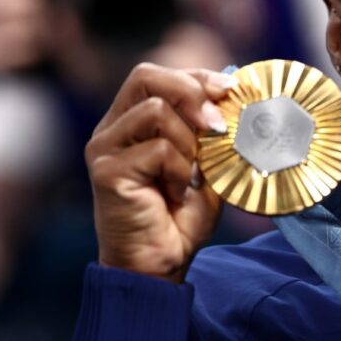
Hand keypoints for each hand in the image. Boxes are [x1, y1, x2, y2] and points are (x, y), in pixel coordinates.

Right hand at [85, 63, 236, 281]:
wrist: (161, 263)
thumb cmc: (182, 215)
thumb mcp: (207, 163)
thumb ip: (212, 129)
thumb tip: (235, 91)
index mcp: (132, 121)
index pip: (158, 76)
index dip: (197, 76)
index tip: (232, 89)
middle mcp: (112, 128)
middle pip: (146, 76)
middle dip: (191, 92)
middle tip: (217, 124)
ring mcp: (105, 147)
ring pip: (156, 112)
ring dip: (189, 143)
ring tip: (191, 175)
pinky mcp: (106, 170)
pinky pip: (158, 149)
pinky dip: (180, 170)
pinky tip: (177, 193)